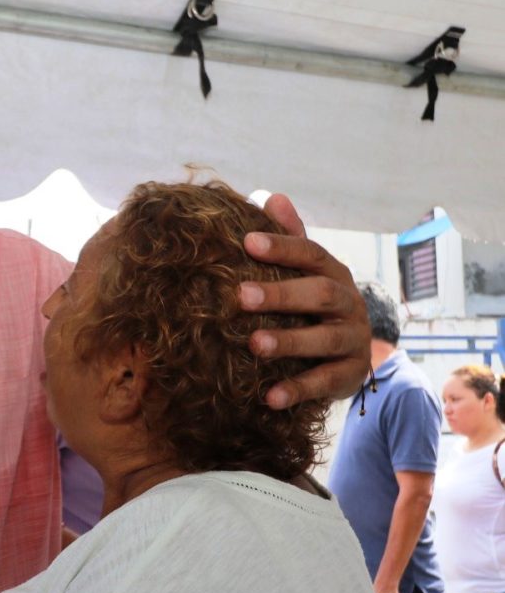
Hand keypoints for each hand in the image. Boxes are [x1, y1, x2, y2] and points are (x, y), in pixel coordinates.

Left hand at [241, 192, 369, 408]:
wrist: (349, 354)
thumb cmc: (312, 306)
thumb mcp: (304, 273)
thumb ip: (289, 240)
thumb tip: (268, 195)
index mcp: (333, 274)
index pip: (311, 254)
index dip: (282, 246)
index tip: (247, 242)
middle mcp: (348, 303)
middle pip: (319, 294)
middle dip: (281, 294)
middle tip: (240, 296)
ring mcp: (353, 340)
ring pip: (324, 340)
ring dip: (288, 342)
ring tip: (254, 345)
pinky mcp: (351, 375)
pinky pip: (325, 382)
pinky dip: (298, 389)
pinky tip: (269, 397)